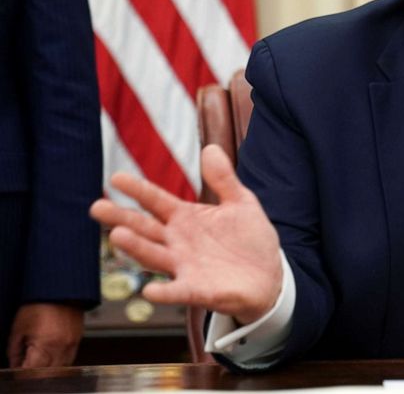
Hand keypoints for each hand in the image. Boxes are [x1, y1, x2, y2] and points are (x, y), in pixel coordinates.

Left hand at [7, 303, 82, 367]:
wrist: (60, 290)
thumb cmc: (37, 306)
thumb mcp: (18, 329)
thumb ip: (14, 351)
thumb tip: (15, 365)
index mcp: (45, 345)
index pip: (31, 372)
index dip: (21, 373)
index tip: (16, 370)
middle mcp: (62, 348)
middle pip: (47, 374)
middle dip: (34, 374)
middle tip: (25, 365)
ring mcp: (72, 345)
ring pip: (59, 370)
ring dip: (47, 371)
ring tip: (37, 362)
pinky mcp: (78, 341)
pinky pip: (69, 361)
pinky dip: (58, 364)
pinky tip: (50, 357)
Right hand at [90, 144, 282, 323]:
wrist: (269, 276)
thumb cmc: (249, 239)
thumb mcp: (241, 203)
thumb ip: (223, 180)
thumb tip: (211, 148)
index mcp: (186, 218)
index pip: (156, 201)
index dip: (138, 189)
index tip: (116, 177)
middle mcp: (178, 242)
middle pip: (145, 228)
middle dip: (121, 218)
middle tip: (96, 207)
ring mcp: (184, 267)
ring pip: (154, 256)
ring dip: (137, 248)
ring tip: (119, 235)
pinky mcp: (197, 290)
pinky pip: (177, 291)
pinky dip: (164, 291)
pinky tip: (150, 290)